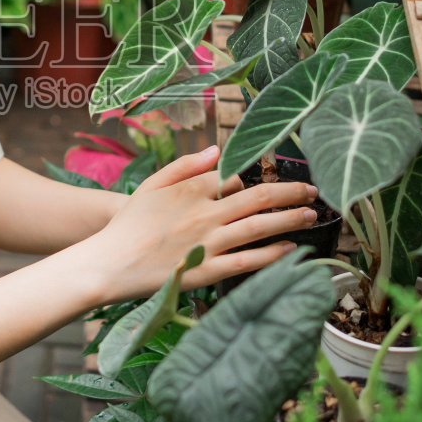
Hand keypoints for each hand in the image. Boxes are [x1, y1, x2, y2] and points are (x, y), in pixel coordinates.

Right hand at [86, 145, 320, 302]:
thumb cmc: (127, 225)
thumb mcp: (150, 185)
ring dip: (289, 219)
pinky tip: (290, 249)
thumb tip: (217, 150)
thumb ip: (184, 166)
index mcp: (190, 190)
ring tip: (310, 214)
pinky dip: (272, 254)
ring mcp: (208, 243)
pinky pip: (248, 261)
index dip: (250, 178)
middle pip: (257, 197)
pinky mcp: (207, 271)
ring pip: (259, 227)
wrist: (108, 265)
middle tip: (312, 190)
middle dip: (290, 192)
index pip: (232, 177)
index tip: (263, 182)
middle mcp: (204, 214)